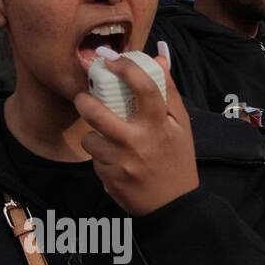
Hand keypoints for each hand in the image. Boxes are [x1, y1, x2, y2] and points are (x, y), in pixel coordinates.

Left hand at [73, 51, 198, 216]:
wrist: (173, 206)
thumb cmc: (176, 159)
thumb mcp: (180, 126)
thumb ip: (168, 91)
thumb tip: (158, 57)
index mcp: (159, 125)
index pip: (145, 87)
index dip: (126, 67)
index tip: (111, 59)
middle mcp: (138, 141)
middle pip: (97, 113)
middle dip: (83, 101)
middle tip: (83, 98)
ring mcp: (121, 162)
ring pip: (89, 139)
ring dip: (94, 137)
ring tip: (105, 138)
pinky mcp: (109, 178)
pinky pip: (94, 160)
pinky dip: (101, 157)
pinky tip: (115, 160)